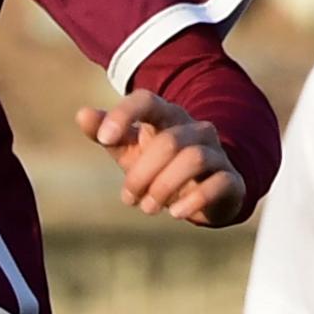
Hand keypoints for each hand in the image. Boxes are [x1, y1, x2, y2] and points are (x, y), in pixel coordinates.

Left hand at [83, 88, 250, 226]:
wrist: (204, 193)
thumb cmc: (159, 166)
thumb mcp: (130, 150)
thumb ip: (107, 133)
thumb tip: (82, 114)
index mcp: (166, 116)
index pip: (147, 100)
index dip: (124, 114)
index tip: (104, 138)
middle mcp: (195, 129)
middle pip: (169, 141)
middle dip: (142, 174)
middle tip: (129, 199)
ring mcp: (216, 153)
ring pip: (194, 159)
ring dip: (164, 187)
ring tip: (148, 208)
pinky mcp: (231, 180)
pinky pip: (218, 183)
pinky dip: (194, 200)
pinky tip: (175, 213)